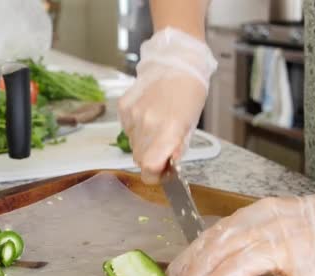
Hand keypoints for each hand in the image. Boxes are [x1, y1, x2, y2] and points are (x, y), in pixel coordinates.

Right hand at [118, 27, 216, 183]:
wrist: (177, 61)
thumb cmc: (190, 92)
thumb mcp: (191, 125)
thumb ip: (177, 148)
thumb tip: (167, 166)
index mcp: (167, 130)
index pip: (149, 168)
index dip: (155, 175)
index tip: (163, 171)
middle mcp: (146, 124)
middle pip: (139, 160)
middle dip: (151, 159)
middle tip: (164, 147)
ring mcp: (132, 115)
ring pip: (133, 145)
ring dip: (144, 143)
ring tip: (158, 125)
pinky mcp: (124, 108)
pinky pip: (127, 129)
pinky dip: (137, 128)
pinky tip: (148, 114)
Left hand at [166, 174, 314, 275]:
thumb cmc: (313, 226)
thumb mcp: (272, 221)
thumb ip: (244, 237)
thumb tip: (210, 260)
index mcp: (254, 215)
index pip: (211, 236)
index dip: (189, 257)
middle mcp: (266, 227)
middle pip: (219, 251)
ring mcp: (290, 248)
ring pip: (241, 267)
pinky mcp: (314, 271)